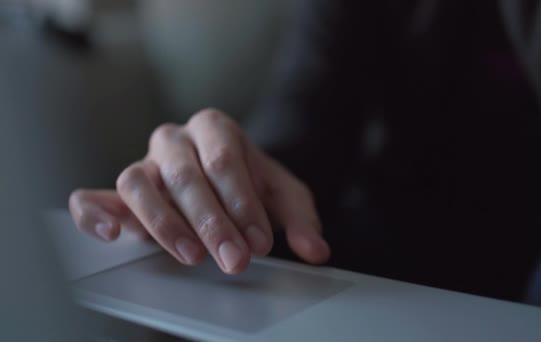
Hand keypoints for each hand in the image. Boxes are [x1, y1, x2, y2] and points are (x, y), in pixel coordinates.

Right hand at [69, 109, 329, 273]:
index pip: (223, 160)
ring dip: (163, 222)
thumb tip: (316, 250)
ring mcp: (146, 164)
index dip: (241, 203)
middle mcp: (175, 140)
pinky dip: (94, 212)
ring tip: (191, 255)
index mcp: (215, 128)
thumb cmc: (251, 183)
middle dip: (211, 221)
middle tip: (234, 258)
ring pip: (137, 183)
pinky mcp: (122, 193)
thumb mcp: (284, 195)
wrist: (226, 176)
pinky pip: (96, 196)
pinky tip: (112, 233)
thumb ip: (301, 219)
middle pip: (184, 174)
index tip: (258, 240)